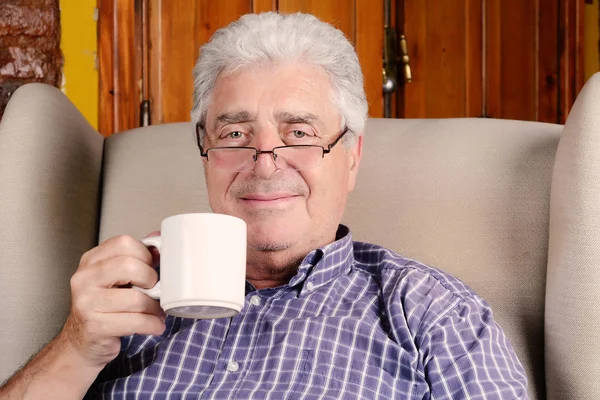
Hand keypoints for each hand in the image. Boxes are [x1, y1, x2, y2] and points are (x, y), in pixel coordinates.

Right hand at [58, 234, 165, 368]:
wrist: (81, 342)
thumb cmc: (103, 307)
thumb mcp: (114, 278)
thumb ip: (135, 258)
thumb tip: (158, 239)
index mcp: (91, 261)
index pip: (124, 243)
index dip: (145, 254)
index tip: (151, 267)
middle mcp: (84, 279)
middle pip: (130, 266)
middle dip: (150, 279)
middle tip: (154, 290)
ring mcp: (87, 303)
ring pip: (136, 298)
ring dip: (154, 307)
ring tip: (156, 311)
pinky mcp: (95, 327)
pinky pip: (135, 322)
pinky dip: (152, 324)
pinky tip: (155, 325)